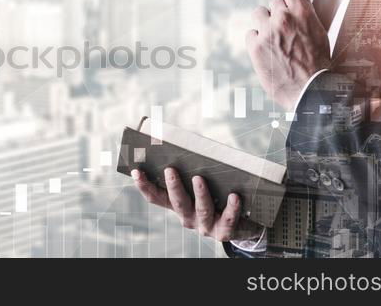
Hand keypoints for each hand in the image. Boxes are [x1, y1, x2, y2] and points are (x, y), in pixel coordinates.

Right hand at [133, 167, 258, 240]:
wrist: (243, 225)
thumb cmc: (219, 199)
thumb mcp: (204, 187)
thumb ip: (194, 173)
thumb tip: (190, 147)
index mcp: (179, 206)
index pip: (157, 198)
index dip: (145, 186)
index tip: (136, 171)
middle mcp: (189, 218)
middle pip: (178, 203)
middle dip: (173, 186)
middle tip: (170, 169)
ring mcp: (206, 226)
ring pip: (201, 209)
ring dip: (200, 193)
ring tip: (199, 178)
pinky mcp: (224, 232)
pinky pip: (228, 219)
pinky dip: (231, 207)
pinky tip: (234, 196)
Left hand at [247, 0, 330, 109]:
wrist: (310, 90)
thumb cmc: (318, 61)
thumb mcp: (319, 30)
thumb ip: (309, 6)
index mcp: (302, 12)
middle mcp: (283, 18)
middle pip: (273, 2)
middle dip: (279, 13)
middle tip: (286, 30)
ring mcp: (267, 32)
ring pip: (259, 14)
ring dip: (265, 23)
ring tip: (275, 39)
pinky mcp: (255, 46)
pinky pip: (250, 34)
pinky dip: (256, 40)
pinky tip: (267, 50)